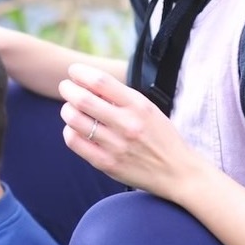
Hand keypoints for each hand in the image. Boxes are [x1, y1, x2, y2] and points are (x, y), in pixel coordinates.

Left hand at [58, 62, 206, 200]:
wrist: (179, 173)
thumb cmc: (160, 136)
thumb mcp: (148, 108)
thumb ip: (121, 96)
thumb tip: (87, 81)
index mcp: (138, 106)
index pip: (100, 81)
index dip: (80, 72)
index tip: (73, 71)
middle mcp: (126, 124)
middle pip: (82, 99)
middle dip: (67, 89)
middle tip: (66, 87)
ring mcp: (115, 146)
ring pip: (74, 120)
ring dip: (67, 109)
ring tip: (70, 108)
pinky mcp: (106, 164)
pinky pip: (74, 142)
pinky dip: (69, 131)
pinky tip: (75, 129)